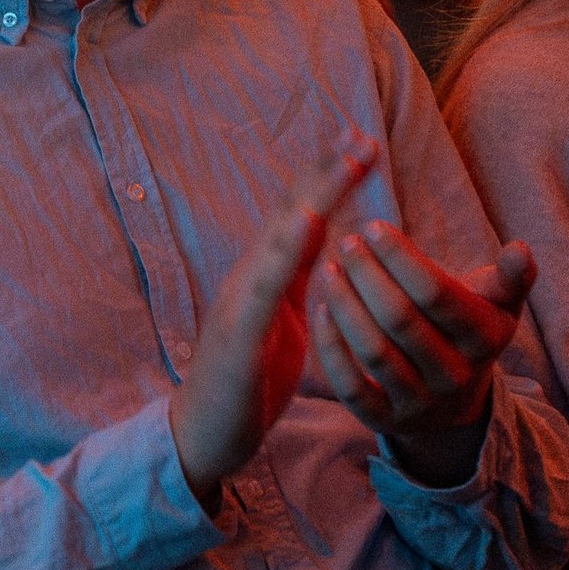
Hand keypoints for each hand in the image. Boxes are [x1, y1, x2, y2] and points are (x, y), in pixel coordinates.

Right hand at [170, 140, 376, 507]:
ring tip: (348, 162)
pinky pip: (264, 285)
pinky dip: (285, 249)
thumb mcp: (286, 320)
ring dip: (316, 195)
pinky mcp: (238, 332)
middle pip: (291, 211)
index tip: (362, 142)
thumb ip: (301, 278)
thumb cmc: (248, 379)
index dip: (328, 177)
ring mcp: (241, 300)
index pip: (300, 215)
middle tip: (363, 134)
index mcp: (267, 275)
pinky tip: (309, 222)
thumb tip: (326, 239)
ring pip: (279, 236)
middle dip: (327, 171)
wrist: (205, 435)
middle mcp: (250, 276)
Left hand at [311, 223, 535, 486]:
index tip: (373, 227)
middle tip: (347, 244)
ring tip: (328, 270)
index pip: (437, 294)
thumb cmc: (470, 328)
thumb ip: (511, 276)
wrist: (456, 401)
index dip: (401, 258)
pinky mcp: (386, 422)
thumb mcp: (499, 304)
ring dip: (345, 306)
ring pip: (374, 352)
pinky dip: (332, 348)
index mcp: (485, 339)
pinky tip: (321, 311)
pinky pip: (351, 388)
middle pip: (401, 320)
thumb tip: (521, 249)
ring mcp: (420, 403)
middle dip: (368, 276)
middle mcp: (455, 376)